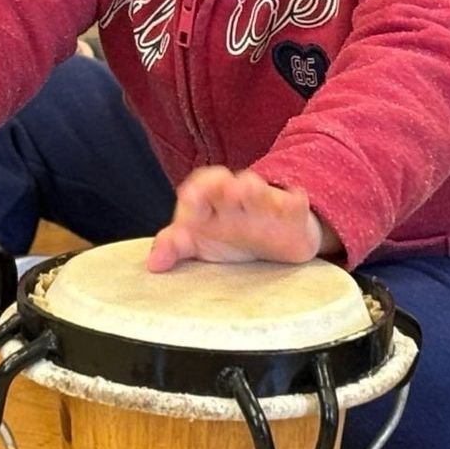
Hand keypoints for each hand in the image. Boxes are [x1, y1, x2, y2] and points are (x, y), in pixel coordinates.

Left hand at [146, 166, 334, 271]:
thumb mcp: (198, 242)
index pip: (199, 187)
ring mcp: (263, 205)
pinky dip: (296, 200)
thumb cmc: (227, 237)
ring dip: (252, 189)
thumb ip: (174, 246)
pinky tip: (296, 198)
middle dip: (221, 185)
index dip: (194, 192)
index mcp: (209, 202)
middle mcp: (235, 198)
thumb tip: (153, 264)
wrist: (274, 240)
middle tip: (218, 190)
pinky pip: (295, 204)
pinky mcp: (291, 216)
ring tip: (245, 188)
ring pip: (258, 191)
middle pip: (226, 184)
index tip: (187, 198)